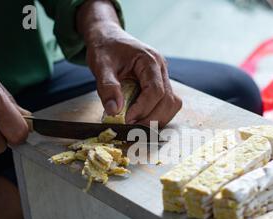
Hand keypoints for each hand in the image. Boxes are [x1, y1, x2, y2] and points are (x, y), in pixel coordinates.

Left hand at [77, 0, 181, 126]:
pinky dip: (156, 115)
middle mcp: (161, 69)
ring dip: (157, 119)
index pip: (156, 91)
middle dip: (151, 118)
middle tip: (131, 128)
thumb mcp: (100, 64)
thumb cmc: (105, 48)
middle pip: (168, 100)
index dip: (143, 109)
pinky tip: (140, 119)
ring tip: (136, 125)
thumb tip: (114, 111)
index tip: (127, 120)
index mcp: (150, 60)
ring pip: (172, 104)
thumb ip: (107, 87)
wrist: (108, 37)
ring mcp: (163, 78)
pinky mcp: (160, 85)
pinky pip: (166, 104)